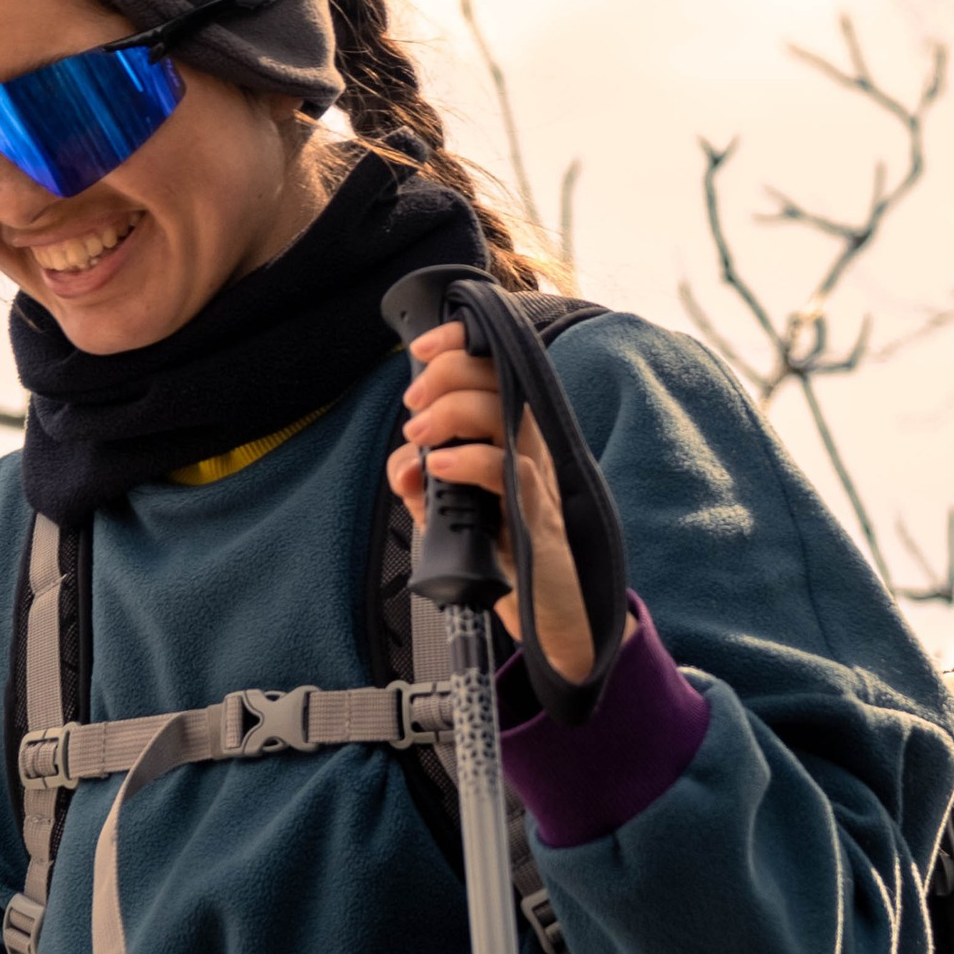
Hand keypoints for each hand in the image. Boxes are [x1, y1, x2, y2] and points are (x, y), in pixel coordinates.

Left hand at [388, 321, 595, 686]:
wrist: (550, 610)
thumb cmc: (506, 548)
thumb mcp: (452, 507)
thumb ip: (423, 480)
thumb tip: (404, 464)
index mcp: (510, 430)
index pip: (493, 363)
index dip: (458, 343)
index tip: (420, 349)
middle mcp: (528, 443)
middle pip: (497, 375)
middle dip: (447, 375)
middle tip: (413, 407)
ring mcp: (535, 475)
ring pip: (503, 413)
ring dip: (452, 413)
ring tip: (420, 436)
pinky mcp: (535, 514)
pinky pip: (507, 470)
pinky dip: (469, 461)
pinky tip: (440, 467)